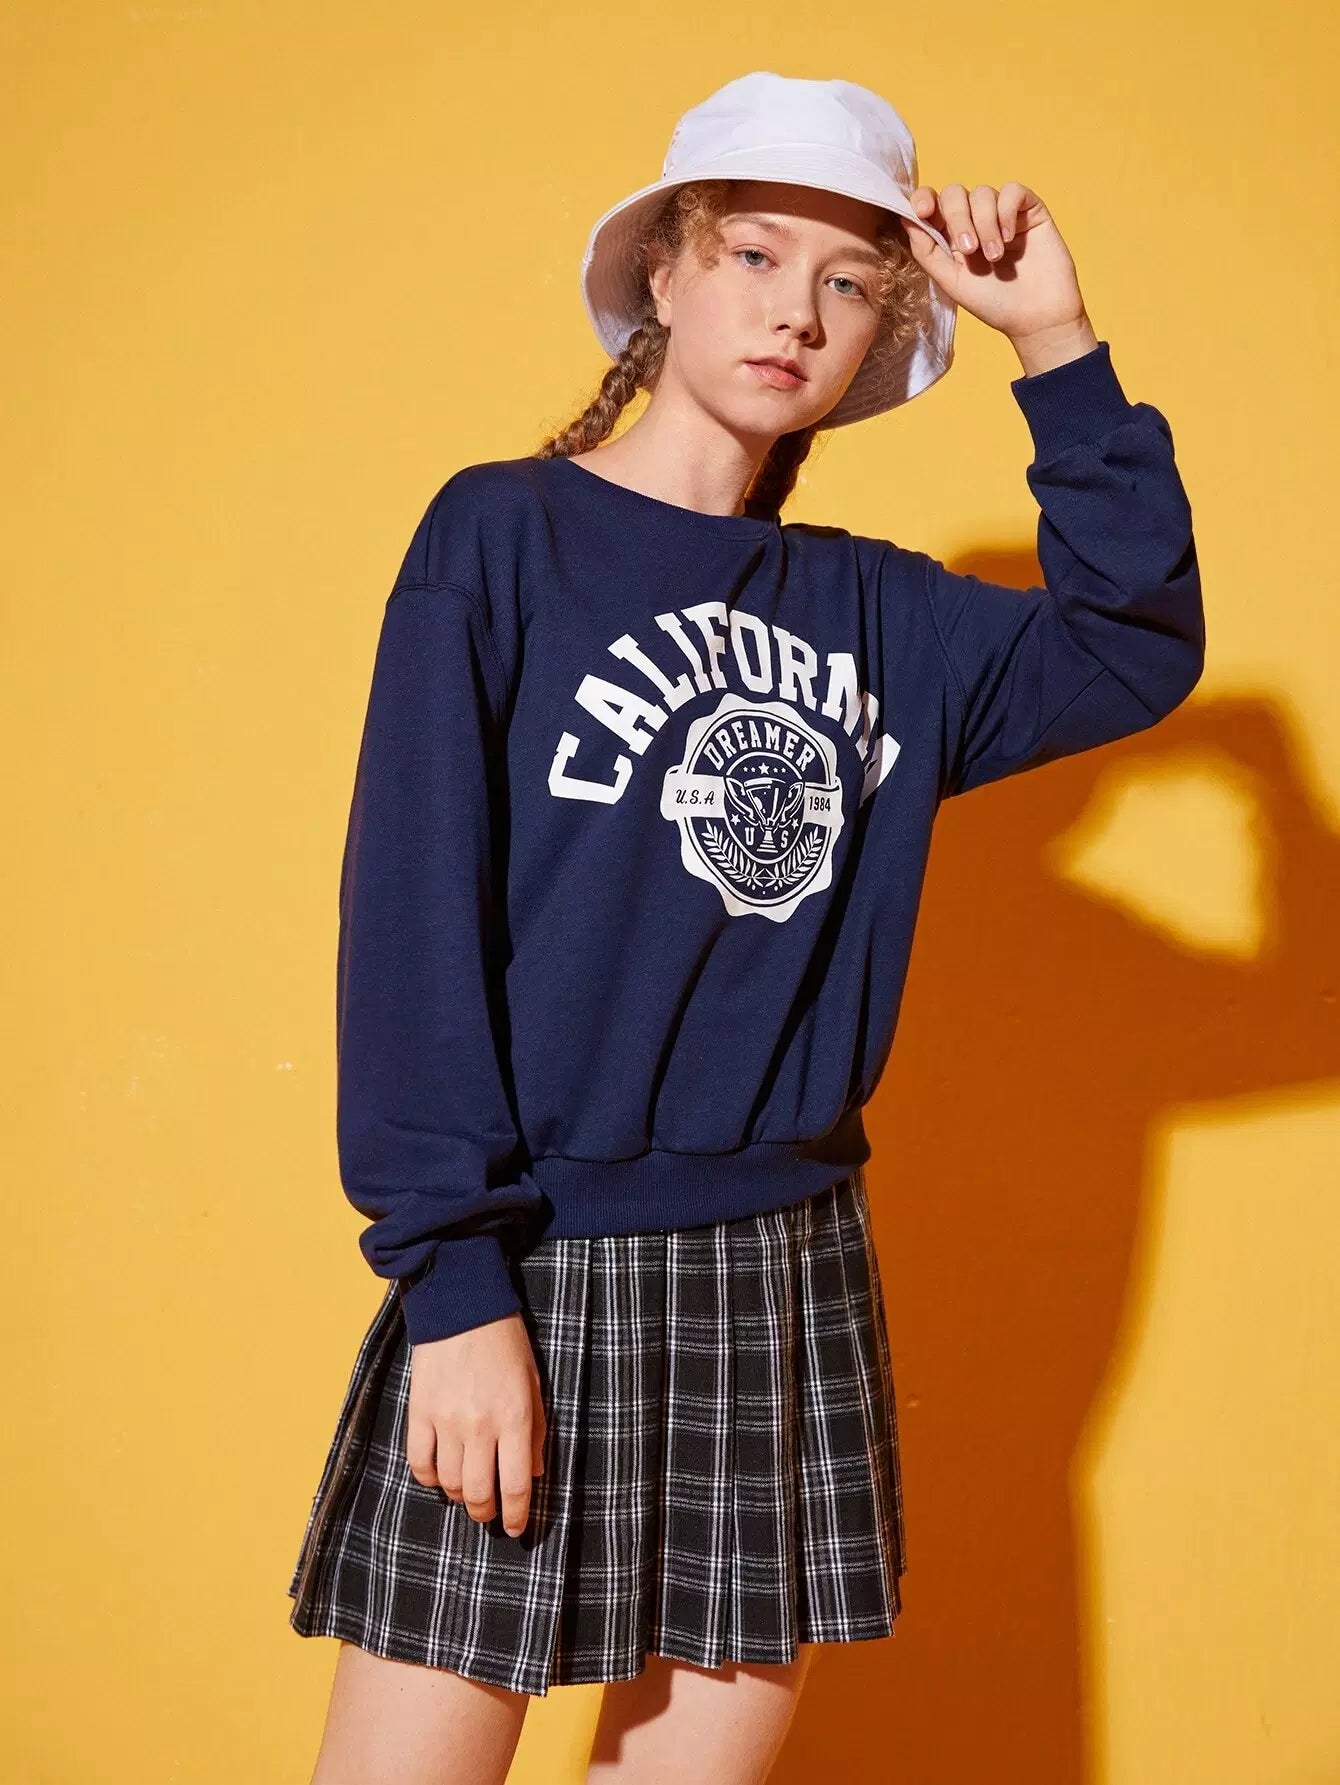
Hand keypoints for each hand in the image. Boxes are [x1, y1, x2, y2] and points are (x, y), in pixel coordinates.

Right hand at [406, 1310, 546, 1538]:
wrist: (461, 1306)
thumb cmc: (505, 1342)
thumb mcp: (533, 1382)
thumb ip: (536, 1430)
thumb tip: (532, 1474)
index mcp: (515, 1417)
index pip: (515, 1485)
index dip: (516, 1515)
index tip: (515, 1528)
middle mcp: (480, 1425)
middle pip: (479, 1493)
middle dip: (486, 1513)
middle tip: (489, 1513)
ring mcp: (446, 1420)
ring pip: (449, 1484)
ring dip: (459, 1497)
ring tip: (467, 1492)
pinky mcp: (419, 1412)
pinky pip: (419, 1463)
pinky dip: (429, 1478)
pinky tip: (439, 1474)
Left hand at [900, 182, 1093, 362]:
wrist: (1035, 316)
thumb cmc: (993, 303)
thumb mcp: (951, 281)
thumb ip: (927, 251)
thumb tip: (905, 219)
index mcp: (951, 236)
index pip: (932, 203)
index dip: (924, 199)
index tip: (923, 211)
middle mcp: (975, 220)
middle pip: (955, 193)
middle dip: (957, 218)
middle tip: (969, 250)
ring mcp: (1002, 213)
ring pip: (982, 192)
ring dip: (984, 224)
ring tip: (994, 256)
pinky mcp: (1028, 209)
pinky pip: (1011, 190)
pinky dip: (1006, 212)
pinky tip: (1011, 238)